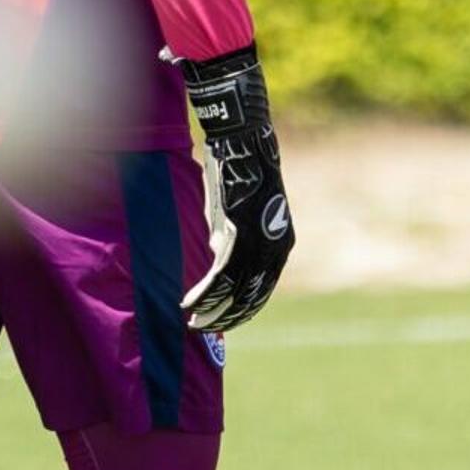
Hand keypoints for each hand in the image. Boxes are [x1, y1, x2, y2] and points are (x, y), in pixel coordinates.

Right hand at [172, 43, 292, 333]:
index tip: (222, 320)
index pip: (263, 288)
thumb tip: (215, 253)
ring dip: (212, 310)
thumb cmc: (238, 171)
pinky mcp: (237, 233)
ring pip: (235, 291)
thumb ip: (230, 235)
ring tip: (192, 322)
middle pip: (252, 296)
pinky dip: (203, 292)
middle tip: (202, 329)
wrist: (242, 140)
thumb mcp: (238, 210)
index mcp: (281, 242)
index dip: (242, 308)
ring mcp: (258, 242)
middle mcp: (275, 247)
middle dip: (227, 316)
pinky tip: (188, 303)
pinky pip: (220, 275)